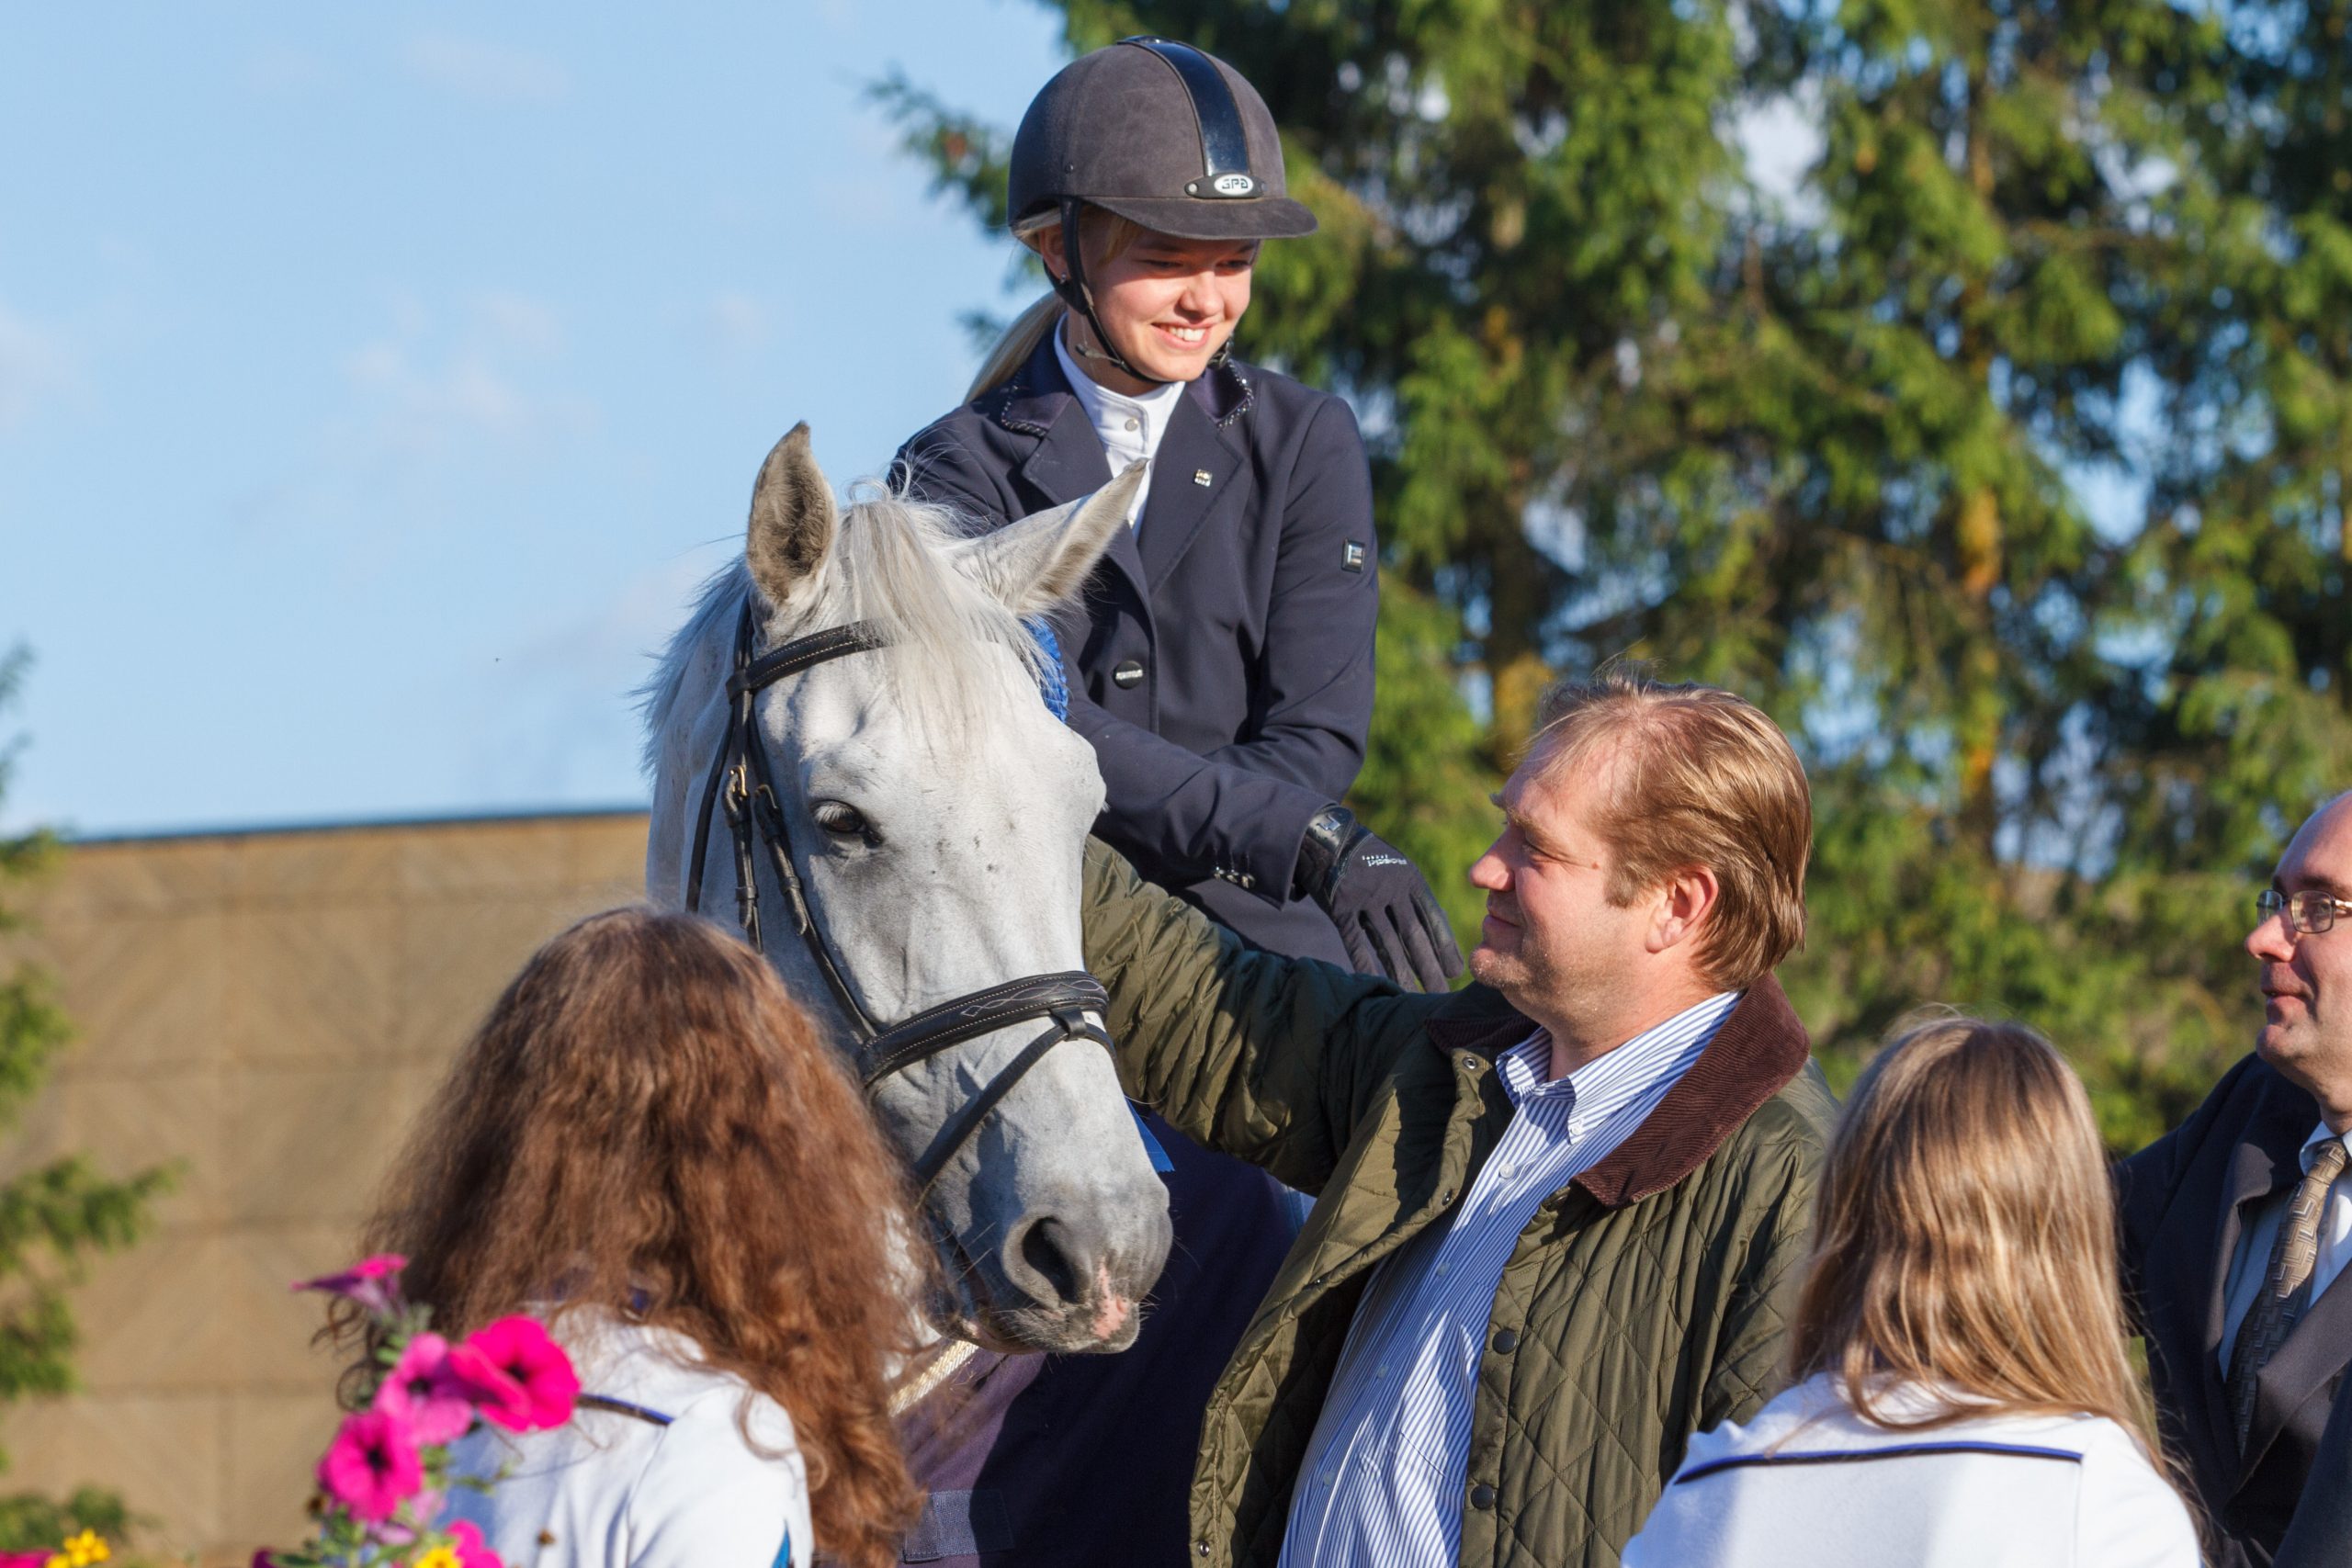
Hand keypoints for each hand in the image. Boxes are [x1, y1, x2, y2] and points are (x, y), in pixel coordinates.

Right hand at [1295, 807, 1465, 991]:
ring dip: (1402, 972)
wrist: (1327, 838)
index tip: (1455, 970)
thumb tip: (1437, 925)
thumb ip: (1413, 895)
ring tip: (1413, 994)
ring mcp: (1366, 898)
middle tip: (1442, 991)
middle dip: (1429, 966)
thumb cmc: (1367, 858)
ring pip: (1388, 942)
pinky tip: (1377, 981)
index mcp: (1410, 879)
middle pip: (1414, 934)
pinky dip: (1366, 962)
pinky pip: (1356, 940)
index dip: (1445, 946)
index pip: (1433, 918)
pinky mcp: (1341, 907)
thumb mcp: (1397, 867)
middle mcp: (1392, 890)